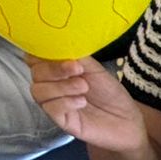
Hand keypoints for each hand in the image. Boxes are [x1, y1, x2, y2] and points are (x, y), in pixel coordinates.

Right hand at [29, 55, 148, 154]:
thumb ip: (75, 55)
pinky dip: (65, 102)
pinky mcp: (60, 120)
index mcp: (57, 69)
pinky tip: (82, 101)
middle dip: (55, 69)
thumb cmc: (109, 91)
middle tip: (78, 69)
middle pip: (36, 74)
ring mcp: (54, 103)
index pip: (34, 58)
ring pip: (39, 91)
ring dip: (61, 86)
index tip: (59, 51)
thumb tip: (59, 39)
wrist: (126, 118)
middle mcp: (51, 85)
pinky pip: (50, 108)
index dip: (40, 53)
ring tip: (84, 87)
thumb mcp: (93, 68)